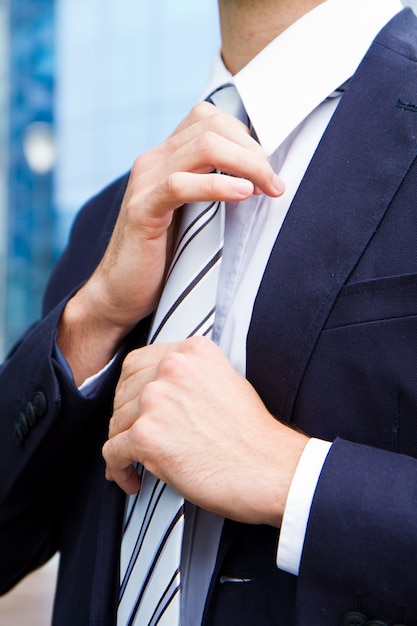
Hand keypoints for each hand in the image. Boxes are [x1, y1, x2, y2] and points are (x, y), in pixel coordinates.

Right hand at [58, 103, 284, 383]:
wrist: (120, 293)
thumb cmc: (164, 257)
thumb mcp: (194, 214)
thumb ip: (214, 189)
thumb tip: (260, 179)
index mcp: (166, 157)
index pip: (209, 118)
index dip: (246, 137)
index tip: (268, 170)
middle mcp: (154, 161)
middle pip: (212, 126)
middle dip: (254, 151)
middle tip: (276, 184)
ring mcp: (145, 183)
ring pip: (203, 146)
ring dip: (247, 164)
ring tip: (270, 189)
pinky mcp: (142, 211)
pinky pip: (180, 185)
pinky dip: (218, 186)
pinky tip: (243, 194)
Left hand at [103, 336, 307, 525]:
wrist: (271, 469)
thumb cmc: (252, 434)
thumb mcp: (226, 380)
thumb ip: (190, 375)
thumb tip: (157, 389)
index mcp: (192, 352)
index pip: (137, 362)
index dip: (132, 390)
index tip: (136, 408)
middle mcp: (171, 369)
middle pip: (123, 392)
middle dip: (127, 419)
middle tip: (137, 438)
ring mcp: (157, 400)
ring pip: (116, 422)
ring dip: (124, 446)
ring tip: (137, 463)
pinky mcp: (147, 436)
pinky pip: (112, 452)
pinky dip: (118, 469)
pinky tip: (132, 478)